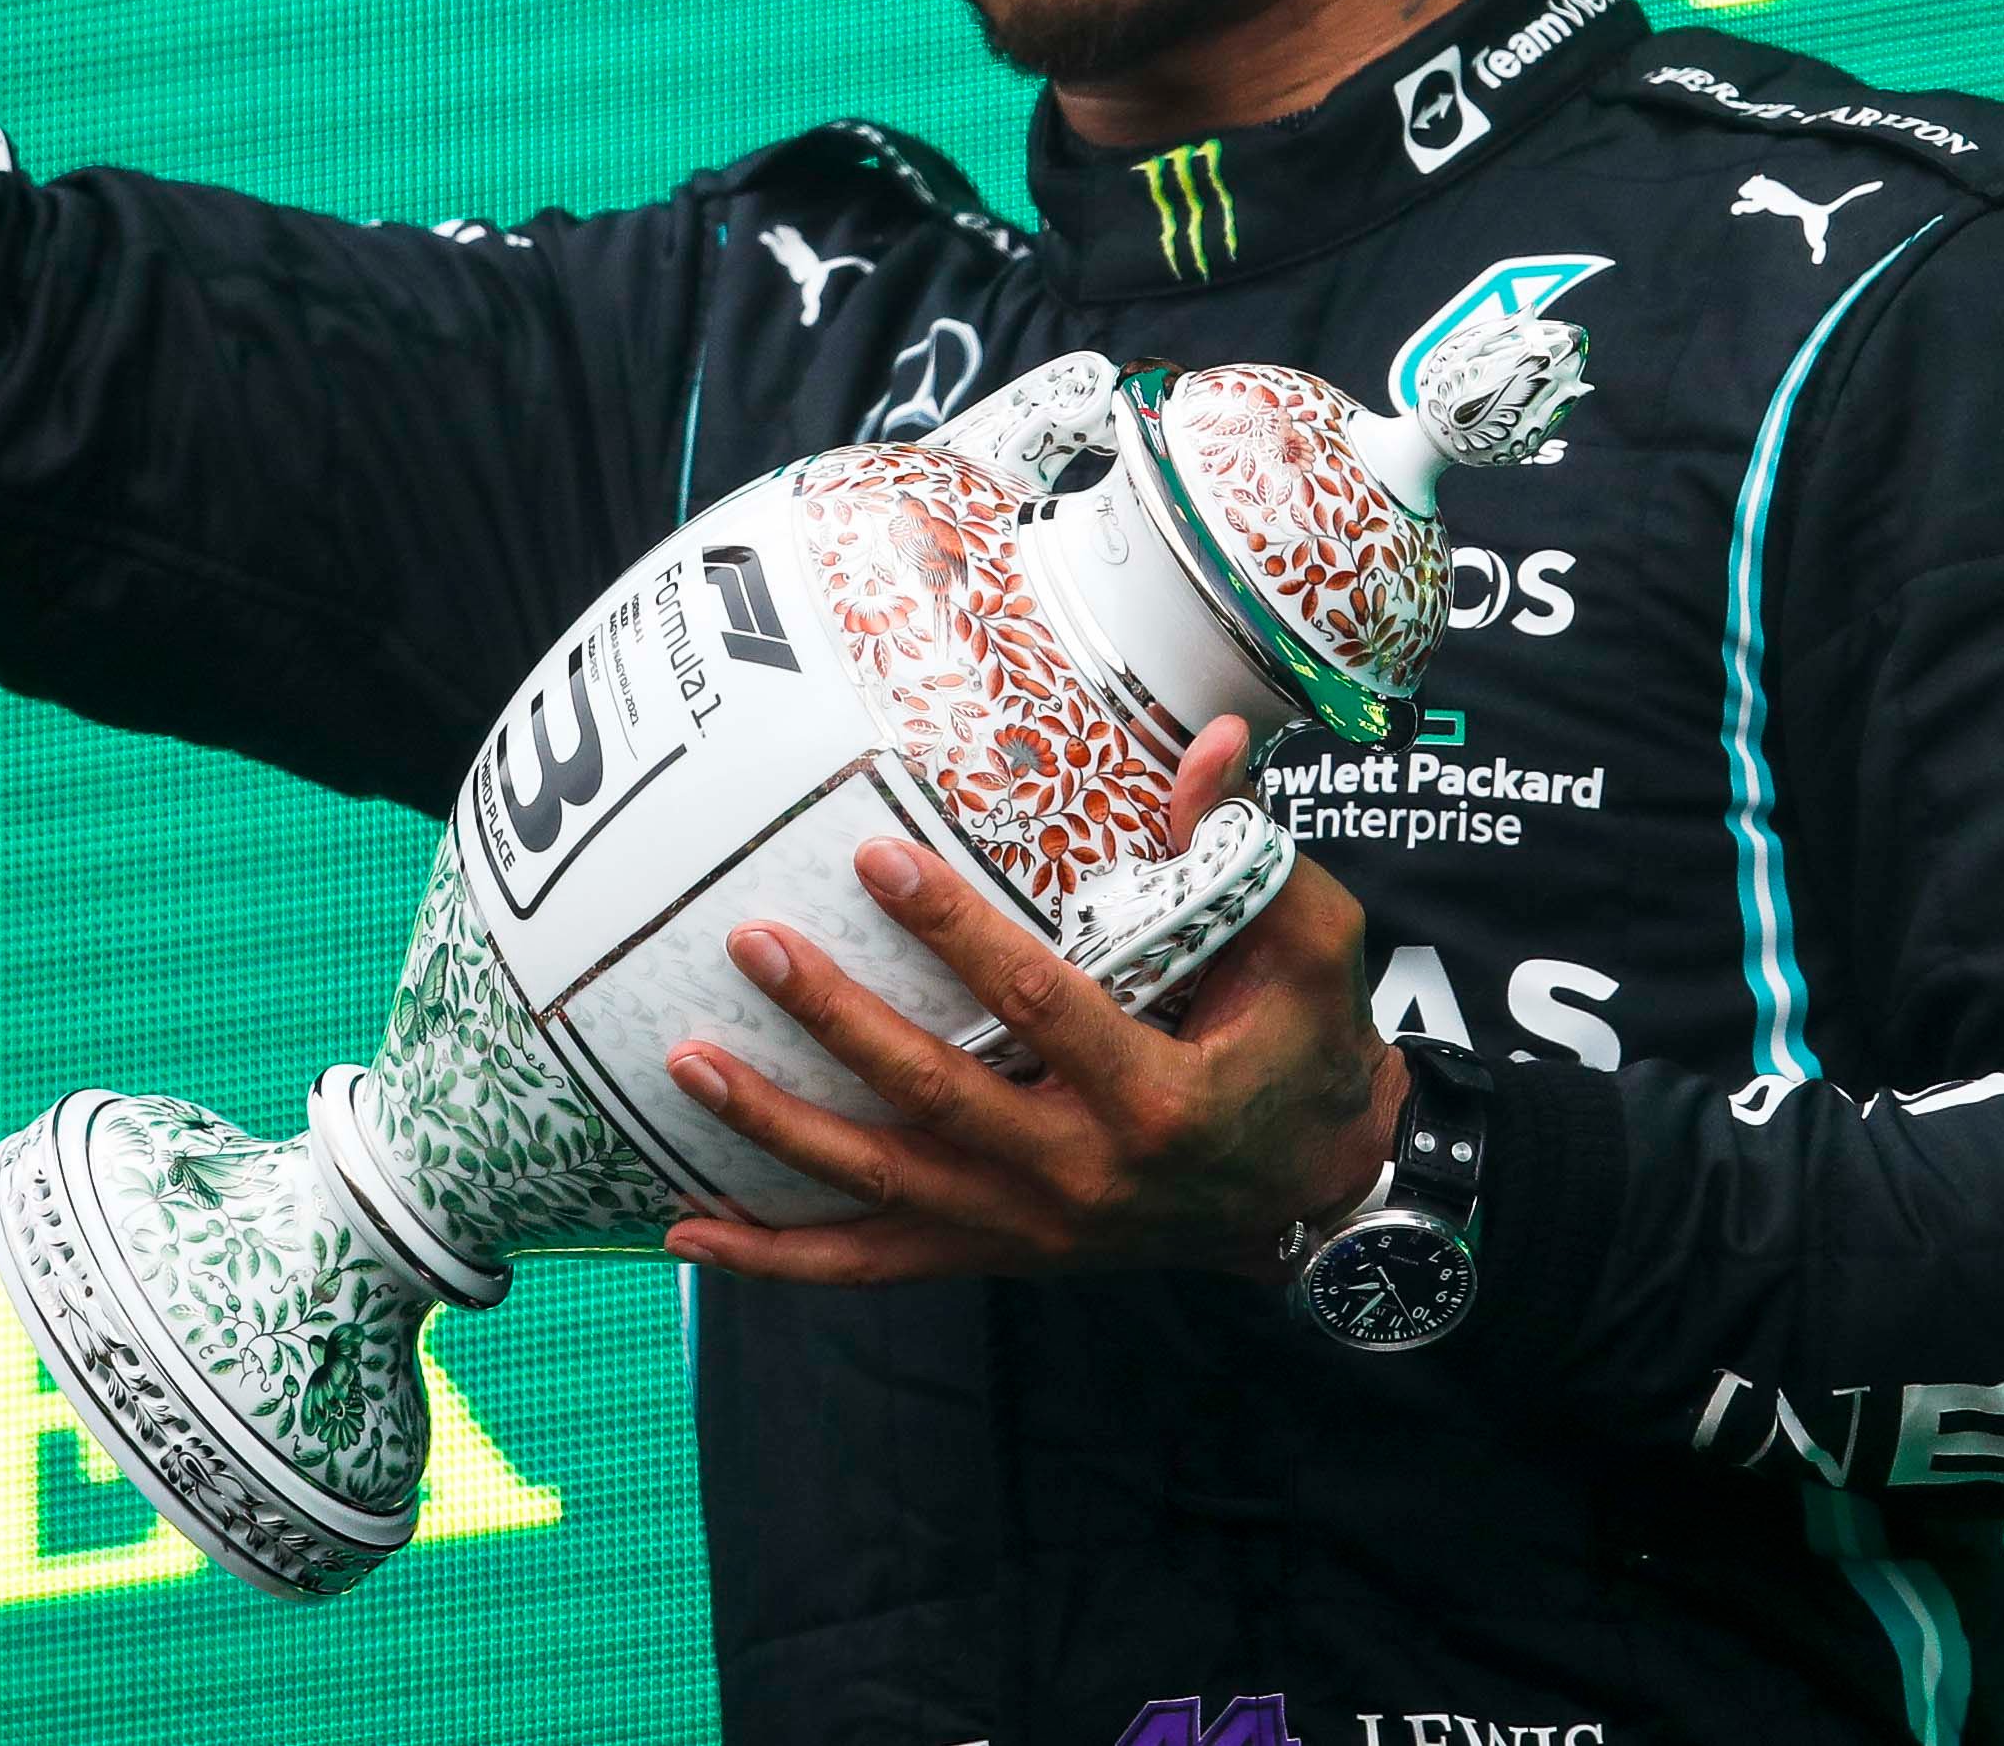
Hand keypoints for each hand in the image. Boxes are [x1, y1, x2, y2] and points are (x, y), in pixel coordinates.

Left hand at [659, 717, 1405, 1287]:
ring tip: (684, 1061)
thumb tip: (1209, 739)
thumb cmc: (1309, 1042)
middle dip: (836, 1024)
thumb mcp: (1310, 942)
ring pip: (883, 1191)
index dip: (955, 931)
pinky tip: (686, 1227)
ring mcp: (1031, 1228)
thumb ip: (1247, 847)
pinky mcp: (997, 1253)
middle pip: (935, 1100)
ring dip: (777, 1131)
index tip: (876, 856)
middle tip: (753, 943)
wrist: (1319, 1193)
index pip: (1038, 1003)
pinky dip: (777, 1257)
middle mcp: (1083, 1176)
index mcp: (1158, 1095)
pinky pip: (872, 1265)